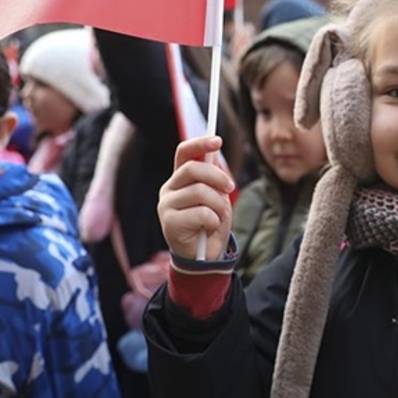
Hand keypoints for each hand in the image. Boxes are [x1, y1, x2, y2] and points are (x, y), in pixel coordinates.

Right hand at [157, 135, 234, 261]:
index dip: (199, 144)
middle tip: (230, 188)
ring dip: (219, 205)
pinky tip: (210, 228)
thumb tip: (214, 155)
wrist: (204, 257)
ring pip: (200, 192)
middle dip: (218, 177)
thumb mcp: (217, 198)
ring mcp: (167, 205)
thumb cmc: (210, 225)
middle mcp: (169, 189)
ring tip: (219, 216)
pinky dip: (213, 220)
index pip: (184, 153)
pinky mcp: (170, 223)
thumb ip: (213, 178)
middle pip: (193, 169)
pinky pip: (201, 213)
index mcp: (180, 180)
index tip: (218, 140)